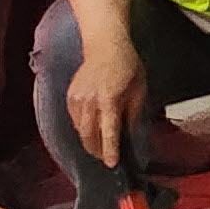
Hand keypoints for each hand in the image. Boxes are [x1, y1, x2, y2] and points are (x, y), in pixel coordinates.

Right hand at [65, 29, 150, 170]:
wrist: (105, 45)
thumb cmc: (126, 65)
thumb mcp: (138, 89)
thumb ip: (132, 113)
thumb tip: (128, 133)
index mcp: (109, 99)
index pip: (108, 132)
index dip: (110, 150)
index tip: (112, 163)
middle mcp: (90, 100)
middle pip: (89, 135)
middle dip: (97, 150)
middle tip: (105, 158)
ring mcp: (77, 98)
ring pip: (80, 129)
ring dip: (89, 141)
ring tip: (99, 146)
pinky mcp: (70, 96)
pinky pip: (75, 119)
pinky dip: (83, 128)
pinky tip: (91, 129)